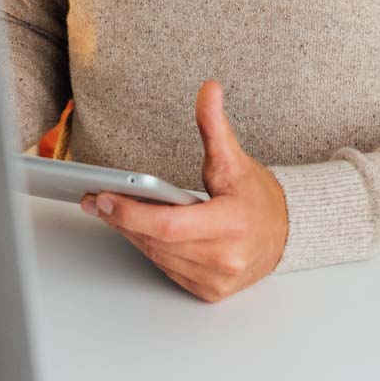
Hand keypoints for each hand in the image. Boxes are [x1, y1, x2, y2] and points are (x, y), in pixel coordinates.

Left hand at [80, 80, 288, 302]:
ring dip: (131, 233)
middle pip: (158, 242)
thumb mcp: (234, 158)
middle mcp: (224, 258)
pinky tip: (134, 228)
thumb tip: (208, 90)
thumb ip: (214, 126)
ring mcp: (216, 279)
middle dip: (121, 219)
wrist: (285, 233)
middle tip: (94, 199)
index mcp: (230, 224)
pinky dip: (150, 248)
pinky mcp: (210, 290)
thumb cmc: (257, 196)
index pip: (169, 225)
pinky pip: (169, 269)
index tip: (105, 197)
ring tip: (108, 209)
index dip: (132, 213)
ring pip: (159, 257)